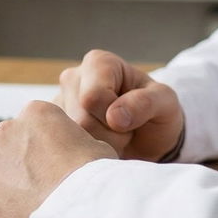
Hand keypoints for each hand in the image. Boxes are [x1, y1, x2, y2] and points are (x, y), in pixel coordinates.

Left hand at [0, 100, 114, 217]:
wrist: (79, 210)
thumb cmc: (93, 177)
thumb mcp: (97, 146)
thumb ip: (75, 144)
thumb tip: (73, 153)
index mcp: (36, 113)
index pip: (36, 125)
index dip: (49, 147)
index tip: (59, 164)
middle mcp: (7, 131)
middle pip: (13, 147)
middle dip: (25, 164)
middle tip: (47, 185)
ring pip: (0, 174)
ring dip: (14, 187)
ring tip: (38, 205)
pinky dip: (4, 210)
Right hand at [55, 49, 183, 161]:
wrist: (149, 137)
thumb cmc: (157, 112)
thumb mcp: (164, 103)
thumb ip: (144, 103)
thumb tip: (114, 117)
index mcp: (98, 63)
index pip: (93, 97)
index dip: (114, 118)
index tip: (129, 119)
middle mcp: (72, 78)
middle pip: (81, 120)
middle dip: (109, 136)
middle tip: (125, 133)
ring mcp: (59, 104)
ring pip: (71, 139)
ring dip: (99, 147)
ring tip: (114, 139)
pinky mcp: (52, 128)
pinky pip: (64, 150)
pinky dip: (87, 154)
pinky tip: (99, 147)